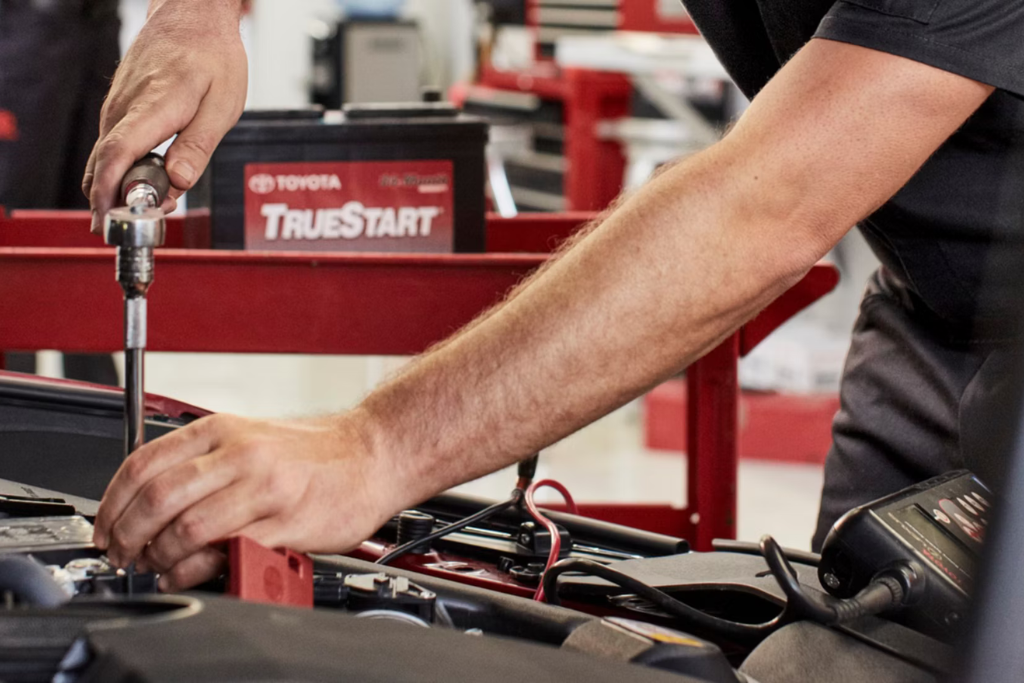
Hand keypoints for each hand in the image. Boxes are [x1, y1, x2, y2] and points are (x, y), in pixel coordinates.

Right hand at [83, 0, 247, 232]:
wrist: (192, 16)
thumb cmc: (212, 57)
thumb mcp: (222, 105)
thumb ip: (199, 146)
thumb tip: (180, 181)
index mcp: (152, 107)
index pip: (116, 155)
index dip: (107, 194)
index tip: (108, 222)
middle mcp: (125, 108)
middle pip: (103, 164)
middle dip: (111, 202)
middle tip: (134, 229)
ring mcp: (117, 107)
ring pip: (107, 158)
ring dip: (120, 187)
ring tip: (149, 207)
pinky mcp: (119, 109)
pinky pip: (114, 146)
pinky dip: (123, 169)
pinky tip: (147, 181)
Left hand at [92, 412, 397, 590]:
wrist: (374, 455)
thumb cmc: (315, 453)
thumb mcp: (249, 437)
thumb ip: (201, 462)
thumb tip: (149, 499)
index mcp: (222, 430)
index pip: (144, 463)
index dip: (112, 502)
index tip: (106, 525)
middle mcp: (240, 454)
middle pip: (157, 497)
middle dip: (127, 534)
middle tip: (123, 553)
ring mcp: (264, 488)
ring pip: (186, 526)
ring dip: (159, 555)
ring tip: (158, 564)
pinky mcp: (285, 524)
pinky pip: (225, 551)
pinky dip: (194, 569)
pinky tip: (189, 571)